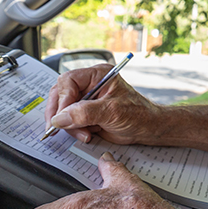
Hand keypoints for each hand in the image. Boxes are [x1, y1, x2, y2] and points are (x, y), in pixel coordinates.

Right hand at [44, 64, 160, 143]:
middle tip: (61, 128)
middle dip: (61, 113)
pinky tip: (87, 134)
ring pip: (61, 109)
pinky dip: (73, 130)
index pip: (68, 80)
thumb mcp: (112, 112)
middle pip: (60, 94)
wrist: (147, 128)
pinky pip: (68, 120)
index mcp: (97, 75)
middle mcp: (89, 84)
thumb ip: (85, 113)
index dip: (63, 99)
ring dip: (68, 125)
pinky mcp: (84, 113)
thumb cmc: (138, 114)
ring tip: (85, 133)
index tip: (63, 116)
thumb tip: (60, 118)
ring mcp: (86, 99)